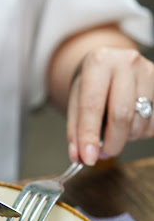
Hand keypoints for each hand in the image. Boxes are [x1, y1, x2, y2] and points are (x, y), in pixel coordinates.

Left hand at [66, 47, 153, 164]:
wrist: (110, 64)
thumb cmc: (91, 85)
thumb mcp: (75, 103)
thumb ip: (75, 131)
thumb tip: (79, 157)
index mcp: (98, 63)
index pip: (92, 107)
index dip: (89, 136)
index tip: (88, 158)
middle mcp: (126, 63)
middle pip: (121, 116)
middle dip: (111, 143)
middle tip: (101, 155)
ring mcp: (149, 72)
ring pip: (140, 122)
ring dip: (125, 137)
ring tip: (113, 131)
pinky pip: (153, 123)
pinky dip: (139, 132)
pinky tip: (129, 123)